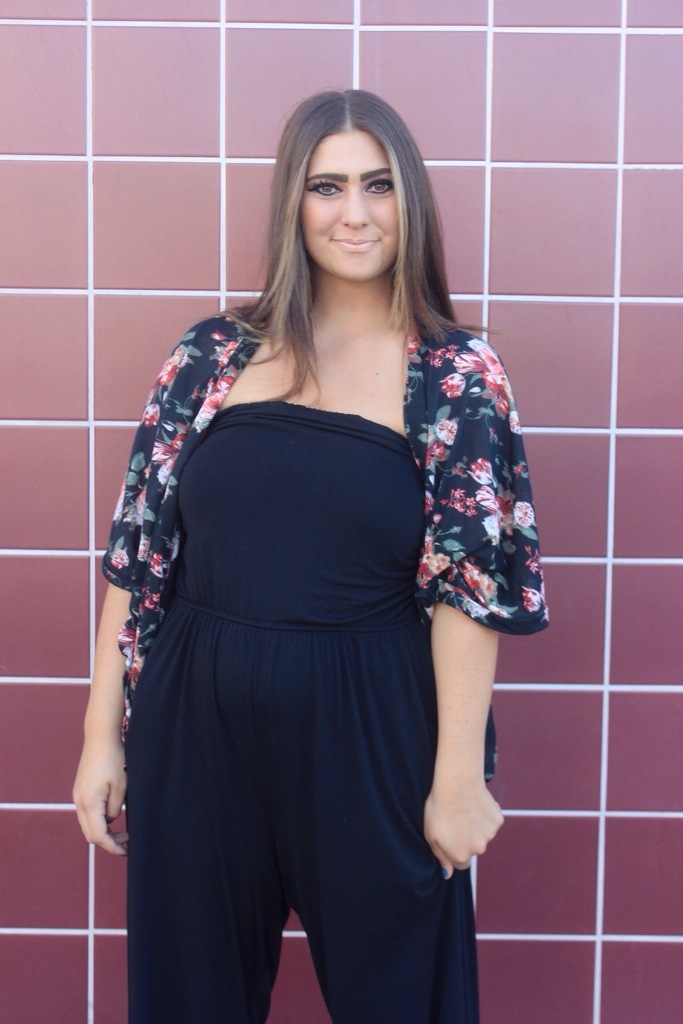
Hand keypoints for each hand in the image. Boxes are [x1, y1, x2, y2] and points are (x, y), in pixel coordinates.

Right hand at [73, 735, 127, 855]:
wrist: (100, 738)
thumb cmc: (113, 759)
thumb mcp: (121, 786)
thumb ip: (116, 808)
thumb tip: (111, 819)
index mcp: (89, 803)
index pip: (98, 836)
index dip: (111, 846)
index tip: (125, 851)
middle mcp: (79, 802)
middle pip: (89, 834)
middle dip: (107, 842)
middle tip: (126, 842)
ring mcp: (78, 796)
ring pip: (87, 825)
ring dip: (103, 832)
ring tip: (122, 833)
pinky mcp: (80, 791)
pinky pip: (87, 814)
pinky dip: (98, 821)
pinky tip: (112, 818)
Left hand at [424, 778, 502, 877]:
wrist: (457, 784)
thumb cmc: (439, 808)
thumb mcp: (431, 835)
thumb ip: (441, 856)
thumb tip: (447, 874)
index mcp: (461, 855)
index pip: (460, 863)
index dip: (454, 850)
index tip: (450, 836)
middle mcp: (478, 849)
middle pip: (473, 849)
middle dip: (466, 839)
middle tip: (456, 820)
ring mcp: (490, 835)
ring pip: (483, 835)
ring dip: (476, 827)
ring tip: (465, 810)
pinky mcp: (498, 820)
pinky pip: (491, 821)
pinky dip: (485, 815)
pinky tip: (475, 804)